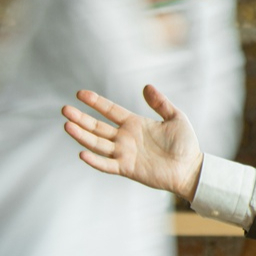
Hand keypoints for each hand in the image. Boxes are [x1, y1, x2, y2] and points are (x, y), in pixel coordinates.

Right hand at [63, 84, 205, 202]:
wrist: (191, 168)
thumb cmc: (185, 144)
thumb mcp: (175, 117)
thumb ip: (160, 103)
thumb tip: (146, 86)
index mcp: (134, 124)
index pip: (110, 111)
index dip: (96, 102)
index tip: (80, 94)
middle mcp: (125, 138)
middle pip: (98, 126)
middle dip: (81, 118)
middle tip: (65, 109)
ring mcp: (124, 153)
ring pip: (98, 143)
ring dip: (82, 136)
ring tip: (67, 125)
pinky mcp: (127, 168)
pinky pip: (107, 164)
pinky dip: (95, 160)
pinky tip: (82, 153)